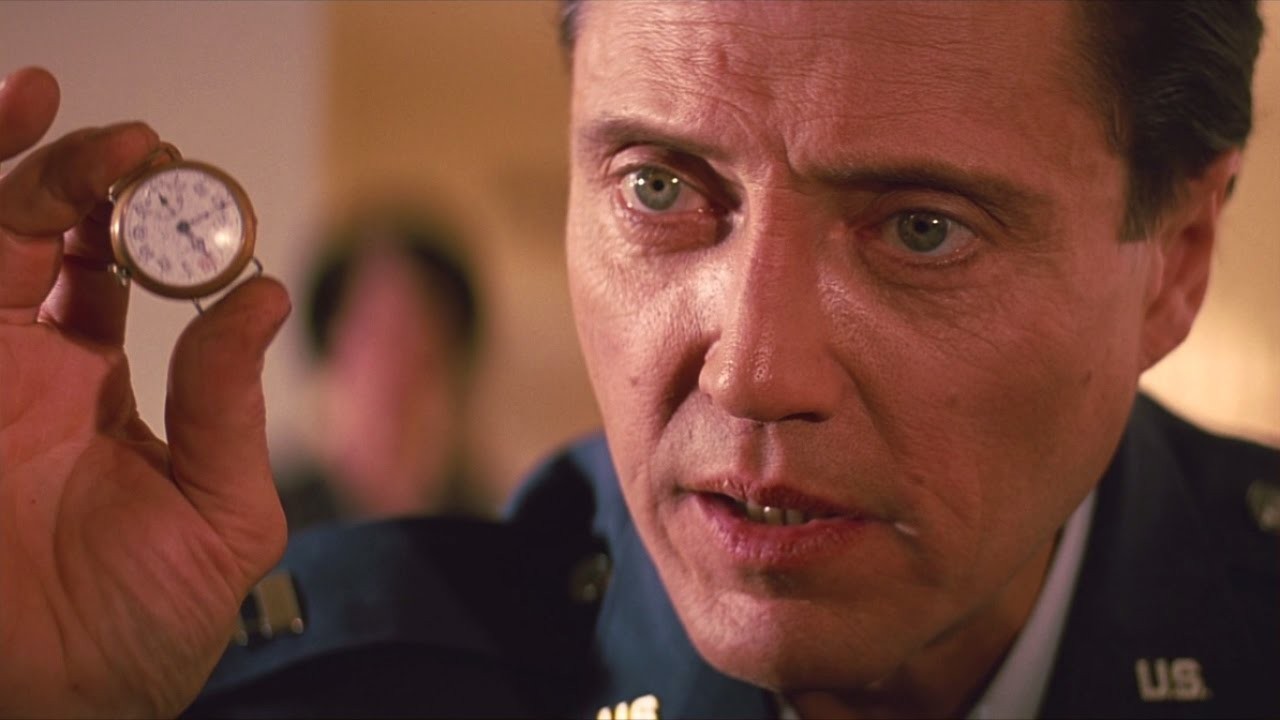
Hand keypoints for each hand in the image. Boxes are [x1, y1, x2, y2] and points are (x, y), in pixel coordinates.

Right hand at [0, 67, 290, 715]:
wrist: (66, 701)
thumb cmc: (145, 626)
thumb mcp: (222, 512)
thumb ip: (230, 405)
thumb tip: (267, 297)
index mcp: (105, 389)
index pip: (122, 274)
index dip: (154, 221)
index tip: (196, 183)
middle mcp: (33, 370)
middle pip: (51, 236)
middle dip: (92, 177)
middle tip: (145, 146)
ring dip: (39, 179)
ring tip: (97, 137)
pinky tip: (28, 177)